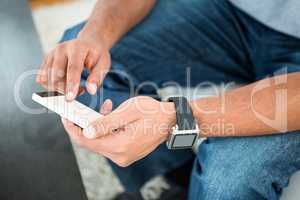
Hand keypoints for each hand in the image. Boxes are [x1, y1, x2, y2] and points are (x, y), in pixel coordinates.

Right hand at [36, 35, 110, 100]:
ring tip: (74, 86)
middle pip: (56, 73)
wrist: (88, 42)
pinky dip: (53, 86)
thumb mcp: (103, 64)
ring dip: (59, 88)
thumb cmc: (96, 55)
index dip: (70, 84)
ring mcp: (52, 54)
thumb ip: (97, 77)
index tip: (70, 98)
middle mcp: (61, 49)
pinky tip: (65, 83)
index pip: (72, 68)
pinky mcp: (46, 60)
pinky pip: (44, 78)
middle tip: (78, 93)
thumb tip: (91, 90)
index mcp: (77, 48)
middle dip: (63, 88)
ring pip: (47, 77)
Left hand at [61, 96, 175, 166]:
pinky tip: (111, 118)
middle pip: (91, 143)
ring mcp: (124, 156)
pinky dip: (105, 130)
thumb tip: (87, 132)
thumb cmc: (153, 112)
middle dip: (83, 126)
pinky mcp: (126, 153)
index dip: (72, 129)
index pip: (87, 141)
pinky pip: (109, 143)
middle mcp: (121, 155)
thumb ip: (107, 122)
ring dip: (96, 126)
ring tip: (105, 108)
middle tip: (79, 110)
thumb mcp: (129, 111)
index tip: (65, 116)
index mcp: (121, 145)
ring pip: (99, 142)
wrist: (171, 121)